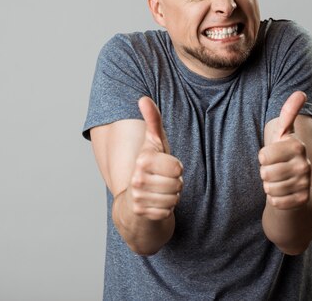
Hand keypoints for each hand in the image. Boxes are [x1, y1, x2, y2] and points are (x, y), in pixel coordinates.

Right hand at [127, 97, 182, 220]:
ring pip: (173, 199)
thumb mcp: (155, 143)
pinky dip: (165, 209)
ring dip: (171, 196)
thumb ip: (153, 120)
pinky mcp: (141, 213)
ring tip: (160, 191)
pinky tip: (156, 203)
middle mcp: (137, 178)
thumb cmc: (150, 166)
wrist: (134, 198)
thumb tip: (143, 98)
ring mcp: (138, 197)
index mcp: (143, 159)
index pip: (178, 167)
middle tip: (163, 180)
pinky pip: (167, 212)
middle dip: (175, 184)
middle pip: (177, 184)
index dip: (176, 168)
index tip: (165, 167)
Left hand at [259, 91, 310, 209]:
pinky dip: (274, 199)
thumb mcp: (282, 134)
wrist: (297, 185)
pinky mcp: (302, 200)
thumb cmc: (284, 156)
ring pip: (269, 188)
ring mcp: (305, 183)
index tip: (271, 155)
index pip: (263, 155)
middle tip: (274, 170)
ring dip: (269, 186)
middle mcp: (304, 164)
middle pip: (265, 173)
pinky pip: (275, 202)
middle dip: (264, 173)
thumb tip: (301, 92)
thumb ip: (288, 113)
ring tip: (278, 181)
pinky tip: (282, 193)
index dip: (263, 157)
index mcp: (297, 146)